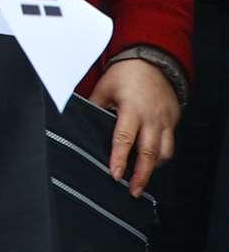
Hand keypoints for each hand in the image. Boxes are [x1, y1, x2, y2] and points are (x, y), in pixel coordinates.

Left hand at [91, 57, 180, 195]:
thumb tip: (77, 123)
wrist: (152, 60)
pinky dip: (161, 157)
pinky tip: (150, 163)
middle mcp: (152, 117)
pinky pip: (170, 144)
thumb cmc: (125, 74)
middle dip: (141, 174)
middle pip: (149, 152)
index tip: (115, 175)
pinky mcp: (173, 120)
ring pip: (164, 152)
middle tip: (133, 191)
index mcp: (132, 109)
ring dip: (152, 168)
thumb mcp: (104, 88)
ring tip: (141, 181)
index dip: (119, 159)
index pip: (124, 139)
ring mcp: (165, 120)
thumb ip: (94, 107)